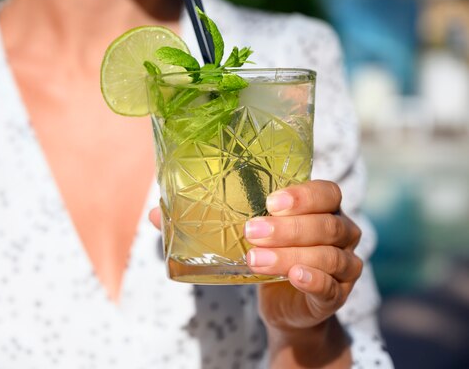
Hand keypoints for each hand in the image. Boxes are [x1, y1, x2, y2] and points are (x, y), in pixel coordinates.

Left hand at [149, 180, 361, 366]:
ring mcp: (342, 264)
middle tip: (250, 231)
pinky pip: (331, 286)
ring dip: (289, 255)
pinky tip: (294, 276)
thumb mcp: (240, 236)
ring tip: (255, 259)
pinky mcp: (336, 295)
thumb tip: (155, 214)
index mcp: (320, 209)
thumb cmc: (264, 256)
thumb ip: (204, 222)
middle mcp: (340, 232)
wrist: (283, 304)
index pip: (326, 192)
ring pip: (327, 255)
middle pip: (326, 223)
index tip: (270, 201)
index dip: (303, 195)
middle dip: (288, 227)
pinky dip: (313, 280)